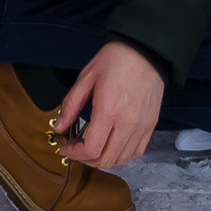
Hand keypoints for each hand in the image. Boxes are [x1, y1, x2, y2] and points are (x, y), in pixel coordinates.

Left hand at [53, 39, 165, 171]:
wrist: (146, 50)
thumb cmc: (114, 60)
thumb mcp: (86, 77)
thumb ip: (71, 104)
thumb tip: (59, 127)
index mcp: (108, 111)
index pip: (92, 149)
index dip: (75, 154)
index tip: (66, 148)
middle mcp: (127, 124)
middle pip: (106, 160)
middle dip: (87, 160)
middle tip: (78, 149)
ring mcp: (142, 126)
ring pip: (123, 159)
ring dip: (105, 159)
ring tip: (95, 148)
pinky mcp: (151, 124)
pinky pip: (138, 151)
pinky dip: (123, 155)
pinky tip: (113, 144)